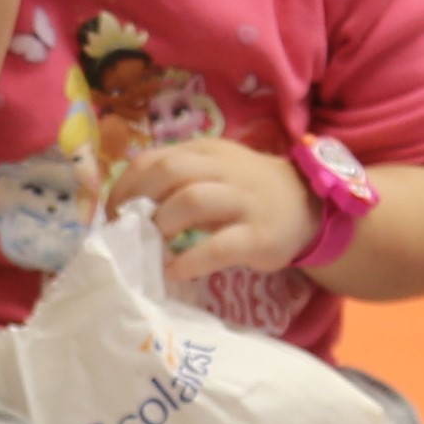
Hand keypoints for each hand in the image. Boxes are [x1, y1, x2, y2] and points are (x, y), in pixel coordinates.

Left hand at [110, 138, 317, 275]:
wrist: (308, 206)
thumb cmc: (248, 193)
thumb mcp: (214, 172)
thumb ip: (177, 180)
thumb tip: (127, 209)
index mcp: (206, 152)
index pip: (153, 159)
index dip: (126, 187)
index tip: (115, 214)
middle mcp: (224, 170)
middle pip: (169, 171)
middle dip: (140, 201)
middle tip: (130, 230)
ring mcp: (244, 201)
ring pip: (192, 200)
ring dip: (162, 225)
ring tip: (153, 248)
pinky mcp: (258, 236)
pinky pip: (218, 246)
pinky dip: (190, 260)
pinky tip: (175, 270)